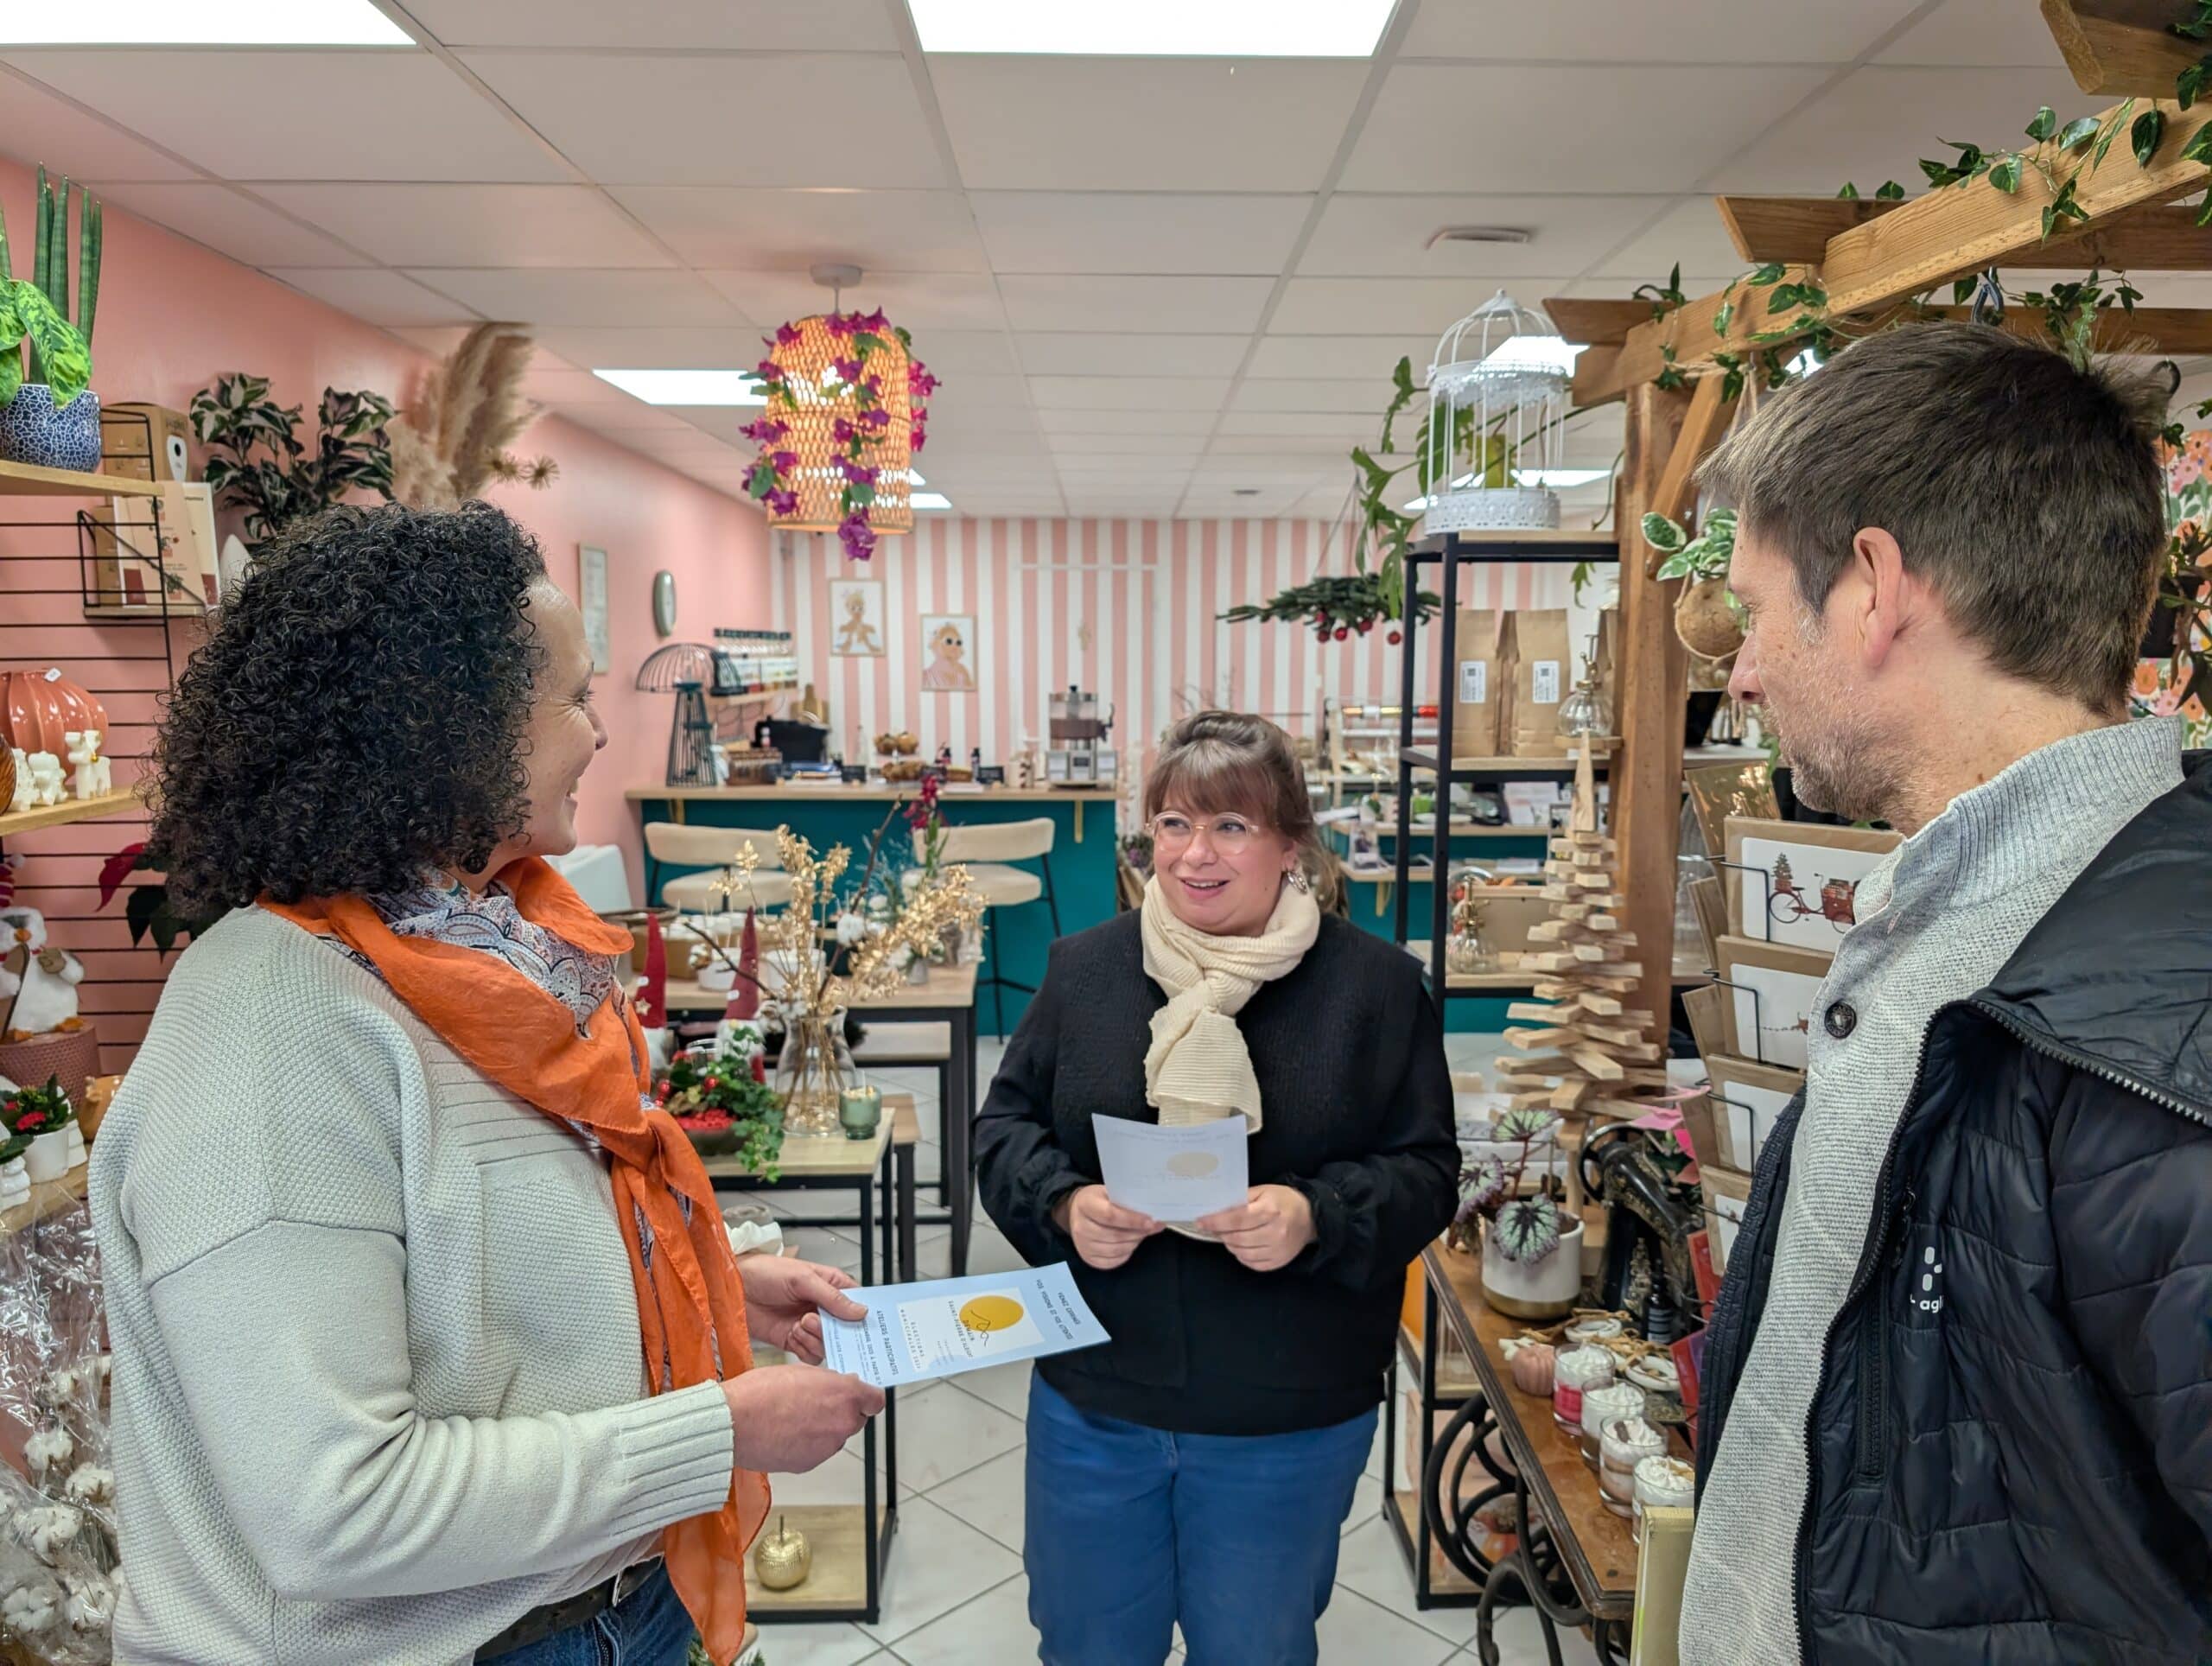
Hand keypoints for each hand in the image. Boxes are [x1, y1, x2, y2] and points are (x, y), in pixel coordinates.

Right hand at [722, 1365, 883, 1473]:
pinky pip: (817, 1450)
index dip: (866, 1397)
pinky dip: (808, 1444)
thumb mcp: (800, 1371)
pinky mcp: (809, 1463)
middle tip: (819, 1402)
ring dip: (824, 1428)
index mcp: (844, 1395)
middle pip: (856, 1419)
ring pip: (835, 1436)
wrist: (733, 1424)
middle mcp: (842, 1423)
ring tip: (795, 1417)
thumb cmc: (760, 1393)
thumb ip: (826, 1382)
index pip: (876, 1400)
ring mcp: (827, 1447)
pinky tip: (786, 1432)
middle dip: (843, 1411)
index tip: (858, 1395)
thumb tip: (835, 1387)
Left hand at [738, 1256, 865, 1365]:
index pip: (857, 1304)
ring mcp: (808, 1326)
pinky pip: (810, 1355)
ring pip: (828, 1345)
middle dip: (834, 1331)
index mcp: (830, 1286)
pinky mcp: (794, 1340)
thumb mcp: (802, 1278)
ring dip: (815, 1338)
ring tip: (799, 1325)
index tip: (862, 1325)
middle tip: (815, 1321)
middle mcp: (822, 1308)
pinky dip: (804, 1349)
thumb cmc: (765, 1272)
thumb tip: (860, 1311)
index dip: (861, 1316)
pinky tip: (792, 1335)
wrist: (734, 1289)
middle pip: (845, 1329)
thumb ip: (832, 1297)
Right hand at [1054, 1185, 1162, 1270]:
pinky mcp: (1088, 1258)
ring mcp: (1083, 1245)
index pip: (1110, 1216)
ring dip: (1134, 1243)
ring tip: (1142, 1234)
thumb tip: (1152, 1214)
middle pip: (1114, 1235)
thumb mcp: (1109, 1192)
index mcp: (1085, 1205)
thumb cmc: (1098, 1200)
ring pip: (1115, 1250)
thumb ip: (1126, 1201)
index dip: (1132, 1220)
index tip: (1151, 1221)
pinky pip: (1112, 1261)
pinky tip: (1131, 1243)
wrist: (1077, 1212)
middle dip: (1137, 1233)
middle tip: (1152, 1227)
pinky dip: (1126, 1253)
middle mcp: (1080, 1227)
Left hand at [1196, 1185, 1315, 1272]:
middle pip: (1237, 1238)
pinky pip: (1252, 1263)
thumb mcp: (1263, 1191)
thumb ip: (1241, 1198)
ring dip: (1230, 1245)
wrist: (1310, 1217)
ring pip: (1242, 1253)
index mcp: (1270, 1210)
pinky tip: (1242, 1246)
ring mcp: (1278, 1249)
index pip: (1236, 1220)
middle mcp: (1275, 1232)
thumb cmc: (1283, 1201)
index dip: (1215, 1222)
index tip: (1201, 1221)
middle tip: (1215, 1228)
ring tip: (1230, 1236)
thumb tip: (1217, 1208)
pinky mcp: (1279, 1261)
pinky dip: (1242, 1256)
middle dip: (1221, 1233)